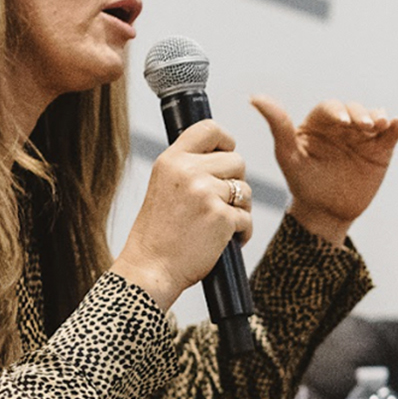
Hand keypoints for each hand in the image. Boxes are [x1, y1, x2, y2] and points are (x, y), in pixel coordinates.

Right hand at [111, 119, 251, 310]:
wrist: (150, 269)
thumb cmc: (157, 234)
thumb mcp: (162, 187)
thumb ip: (187, 169)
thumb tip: (222, 156)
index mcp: (171, 161)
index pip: (209, 129)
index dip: (225, 140)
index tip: (225, 154)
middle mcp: (188, 172)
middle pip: (237, 161)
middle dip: (234, 182)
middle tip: (218, 202)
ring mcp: (206, 194)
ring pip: (245, 190)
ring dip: (239, 208)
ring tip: (217, 224)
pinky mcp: (222, 218)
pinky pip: (247, 218)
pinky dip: (241, 232)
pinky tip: (223, 241)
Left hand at [251, 96, 397, 245]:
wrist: (326, 212)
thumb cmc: (302, 183)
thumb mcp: (288, 155)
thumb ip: (277, 126)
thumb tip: (254, 97)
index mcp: (318, 123)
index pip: (329, 108)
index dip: (337, 111)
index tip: (342, 122)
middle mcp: (342, 125)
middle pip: (354, 110)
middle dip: (360, 114)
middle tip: (365, 126)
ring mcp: (363, 136)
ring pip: (374, 117)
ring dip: (378, 117)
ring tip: (380, 125)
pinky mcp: (381, 148)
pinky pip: (391, 133)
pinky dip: (395, 127)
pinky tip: (396, 125)